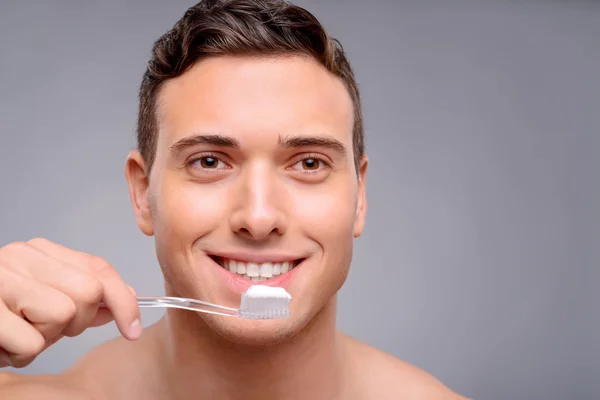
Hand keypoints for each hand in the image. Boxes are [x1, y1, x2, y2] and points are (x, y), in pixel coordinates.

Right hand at [0, 238, 140, 367]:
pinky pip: (31, 343)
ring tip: (18, 335)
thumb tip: (125, 302)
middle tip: (44, 328)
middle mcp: (19, 257)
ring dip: (45, 339)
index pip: (99, 269)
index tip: (133, 329)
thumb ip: (82, 298)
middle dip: (75, 323)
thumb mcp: (43, 300)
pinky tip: (2, 345)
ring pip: (63, 315)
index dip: (124, 301)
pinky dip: (21, 354)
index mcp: (38, 252)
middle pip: (87, 294)